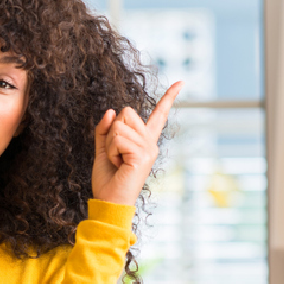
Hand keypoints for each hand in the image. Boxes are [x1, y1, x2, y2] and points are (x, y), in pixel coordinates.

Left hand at [91, 82, 182, 205]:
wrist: (108, 201)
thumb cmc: (107, 179)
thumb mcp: (103, 149)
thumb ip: (105, 130)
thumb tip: (110, 110)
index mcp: (144, 140)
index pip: (158, 115)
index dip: (169, 98)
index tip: (181, 82)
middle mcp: (150, 142)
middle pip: (126, 112)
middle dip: (112, 130)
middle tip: (115, 154)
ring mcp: (149, 148)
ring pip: (119, 125)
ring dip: (110, 144)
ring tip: (116, 161)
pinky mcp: (143, 155)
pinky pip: (118, 138)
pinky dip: (111, 151)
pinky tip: (118, 164)